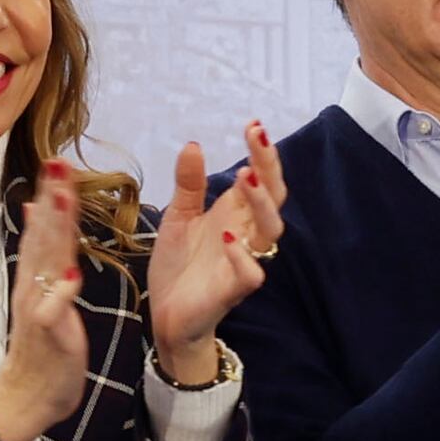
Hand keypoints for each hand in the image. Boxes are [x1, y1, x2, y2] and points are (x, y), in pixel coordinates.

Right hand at [0, 164, 94, 440]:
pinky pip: (52, 311)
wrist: (26, 397)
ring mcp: (37, 308)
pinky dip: (61, 292)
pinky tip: (72, 274)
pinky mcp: (46, 334)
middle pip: (43, 235)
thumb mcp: (43, 292)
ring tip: (61, 199)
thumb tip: (39, 210)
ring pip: (44, 263)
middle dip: (51, 199)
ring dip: (53, 231)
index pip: (44, 228)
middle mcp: (33, 285)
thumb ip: (43, 252)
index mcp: (37, 276)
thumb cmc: (43, 346)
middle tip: (56, 163)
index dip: (51, 195)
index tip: (58, 160)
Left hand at [149, 121, 286, 380]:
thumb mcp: (179, 216)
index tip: (254, 126)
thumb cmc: (179, 266)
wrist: (166, 314)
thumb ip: (188, 184)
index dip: (261, 154)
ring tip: (244, 178)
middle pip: (273, 199)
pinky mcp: (232, 291)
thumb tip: (194, 145)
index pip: (259, 179)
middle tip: (257, 137)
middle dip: (268, 168)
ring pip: (270, 232)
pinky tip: (229, 237)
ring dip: (260, 204)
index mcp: (235, 214)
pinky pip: (250, 274)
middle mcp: (246, 234)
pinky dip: (243, 256)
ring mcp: (242, 262)